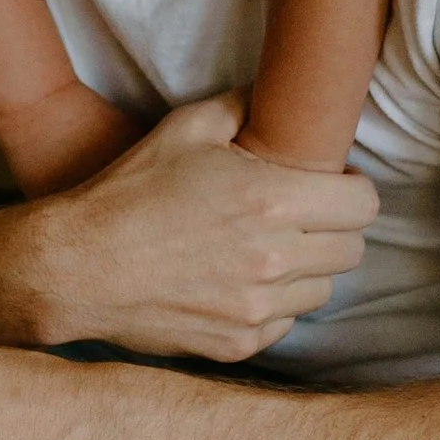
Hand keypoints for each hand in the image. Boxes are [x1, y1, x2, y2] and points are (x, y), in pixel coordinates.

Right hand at [25, 93, 376, 363]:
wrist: (76, 267)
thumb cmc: (128, 193)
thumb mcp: (185, 128)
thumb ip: (242, 107)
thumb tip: (276, 95)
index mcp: (272, 200)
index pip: (363, 205)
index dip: (353, 190)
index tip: (334, 186)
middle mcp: (274, 258)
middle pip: (353, 249)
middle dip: (334, 228)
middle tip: (303, 216)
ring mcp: (258, 309)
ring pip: (322, 290)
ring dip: (307, 269)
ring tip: (268, 249)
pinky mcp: (239, 344)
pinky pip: (286, 324)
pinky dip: (274, 306)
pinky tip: (239, 282)